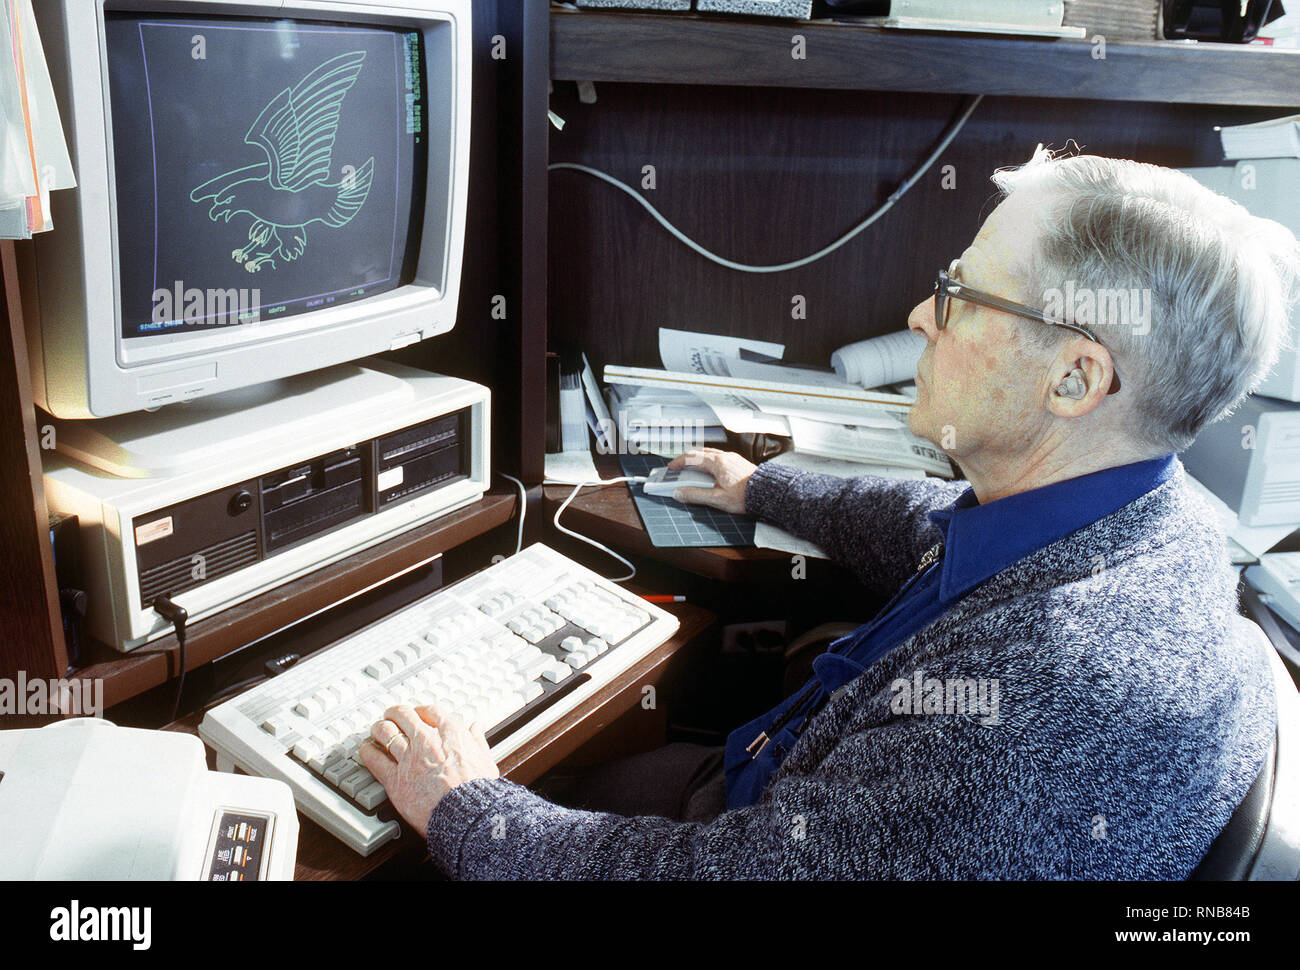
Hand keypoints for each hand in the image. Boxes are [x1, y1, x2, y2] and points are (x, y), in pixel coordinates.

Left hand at [359, 704, 499, 835]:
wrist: (466, 814)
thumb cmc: (478, 790)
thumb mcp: (485, 759)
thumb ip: (477, 740)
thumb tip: (477, 728)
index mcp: (450, 734)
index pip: (430, 711)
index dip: (421, 710)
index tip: (418, 714)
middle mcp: (426, 741)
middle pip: (403, 715)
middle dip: (395, 713)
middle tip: (391, 716)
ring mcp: (408, 759)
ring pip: (385, 732)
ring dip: (378, 728)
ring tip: (376, 730)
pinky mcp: (395, 780)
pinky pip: (374, 760)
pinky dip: (367, 752)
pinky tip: (366, 750)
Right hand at [667, 448, 756, 514]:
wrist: (766, 493)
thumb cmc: (745, 496)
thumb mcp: (716, 499)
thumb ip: (695, 495)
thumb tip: (680, 493)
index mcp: (717, 463)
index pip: (692, 458)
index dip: (679, 462)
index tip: (672, 467)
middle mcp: (725, 457)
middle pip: (700, 452)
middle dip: (687, 459)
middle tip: (679, 467)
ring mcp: (733, 458)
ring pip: (710, 453)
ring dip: (698, 459)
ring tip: (692, 469)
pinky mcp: (738, 462)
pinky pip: (719, 457)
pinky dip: (709, 461)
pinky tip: (710, 471)